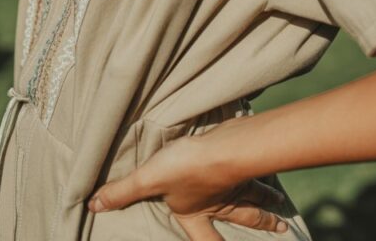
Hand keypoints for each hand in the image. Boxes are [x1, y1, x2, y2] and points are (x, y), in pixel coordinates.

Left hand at [87, 128, 288, 238]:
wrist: (218, 147)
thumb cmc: (184, 167)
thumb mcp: (147, 179)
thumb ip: (122, 191)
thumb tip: (92, 204)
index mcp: (196, 213)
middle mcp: (219, 202)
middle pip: (243, 218)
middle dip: (260, 224)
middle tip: (280, 228)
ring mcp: (235, 182)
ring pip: (255, 196)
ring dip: (269, 202)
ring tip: (283, 208)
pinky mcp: (243, 160)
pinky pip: (259, 172)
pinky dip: (269, 174)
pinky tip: (274, 166)